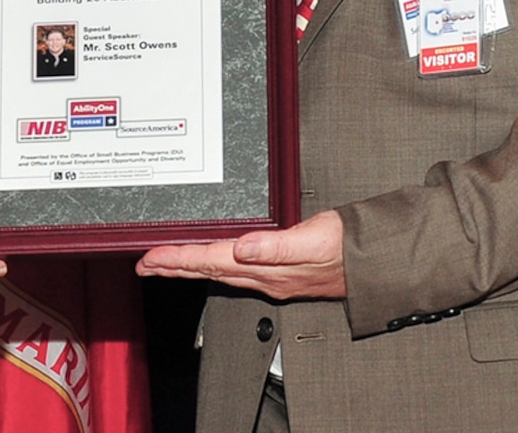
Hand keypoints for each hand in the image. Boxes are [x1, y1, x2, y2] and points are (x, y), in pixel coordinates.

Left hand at [136, 210, 345, 300]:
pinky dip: (212, 263)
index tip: (151, 257)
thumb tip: (242, 248)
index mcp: (267, 268)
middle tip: (144, 264)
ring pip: (218, 271)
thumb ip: (277, 247)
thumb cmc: (347, 250)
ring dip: (188, 266)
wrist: (373, 262)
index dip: (179, 259)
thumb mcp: (314, 241)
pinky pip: (233, 268)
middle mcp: (263, 275)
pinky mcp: (278, 269)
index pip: (211, 261)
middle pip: (207, 269)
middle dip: (173, 266)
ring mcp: (270, 275)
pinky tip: (208, 260)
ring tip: (164, 262)